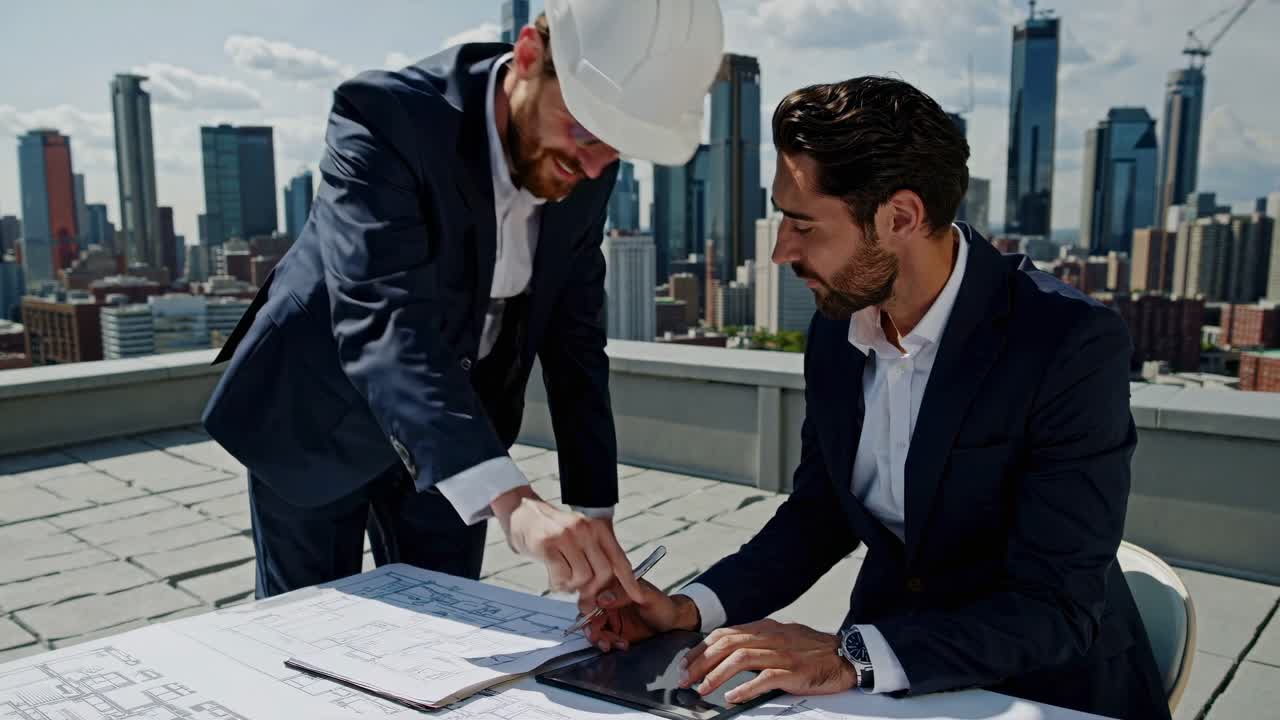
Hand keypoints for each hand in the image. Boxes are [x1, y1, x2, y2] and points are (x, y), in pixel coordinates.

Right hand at [491, 486, 642, 601]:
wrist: (522, 512)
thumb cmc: (552, 530)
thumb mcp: (580, 535)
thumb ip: (594, 557)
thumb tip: (606, 591)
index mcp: (597, 528)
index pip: (619, 558)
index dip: (630, 581)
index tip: (637, 597)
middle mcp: (584, 530)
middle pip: (603, 573)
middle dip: (594, 589)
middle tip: (582, 594)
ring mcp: (566, 536)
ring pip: (583, 577)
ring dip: (573, 587)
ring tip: (563, 580)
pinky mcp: (547, 545)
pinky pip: (562, 577)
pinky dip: (559, 585)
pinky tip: (553, 578)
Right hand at [578, 582, 701, 650]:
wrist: (675, 624)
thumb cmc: (664, 605)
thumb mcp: (648, 597)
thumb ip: (625, 594)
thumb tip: (602, 597)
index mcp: (615, 586)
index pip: (593, 594)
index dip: (588, 607)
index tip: (591, 618)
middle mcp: (610, 601)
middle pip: (590, 613)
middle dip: (591, 628)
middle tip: (598, 638)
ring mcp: (612, 617)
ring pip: (595, 628)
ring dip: (600, 638)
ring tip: (610, 645)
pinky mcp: (616, 632)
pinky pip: (604, 639)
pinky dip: (609, 643)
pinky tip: (623, 645)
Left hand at [678, 619, 856, 703]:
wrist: (845, 655)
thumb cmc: (811, 650)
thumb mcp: (780, 638)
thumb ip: (756, 642)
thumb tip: (726, 653)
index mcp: (764, 628)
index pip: (724, 634)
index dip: (701, 649)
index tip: (686, 663)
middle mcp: (770, 636)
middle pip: (727, 645)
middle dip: (701, 662)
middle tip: (686, 678)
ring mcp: (782, 653)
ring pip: (741, 659)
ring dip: (717, 675)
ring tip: (703, 688)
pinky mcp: (793, 671)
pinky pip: (765, 678)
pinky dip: (745, 688)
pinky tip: (732, 696)